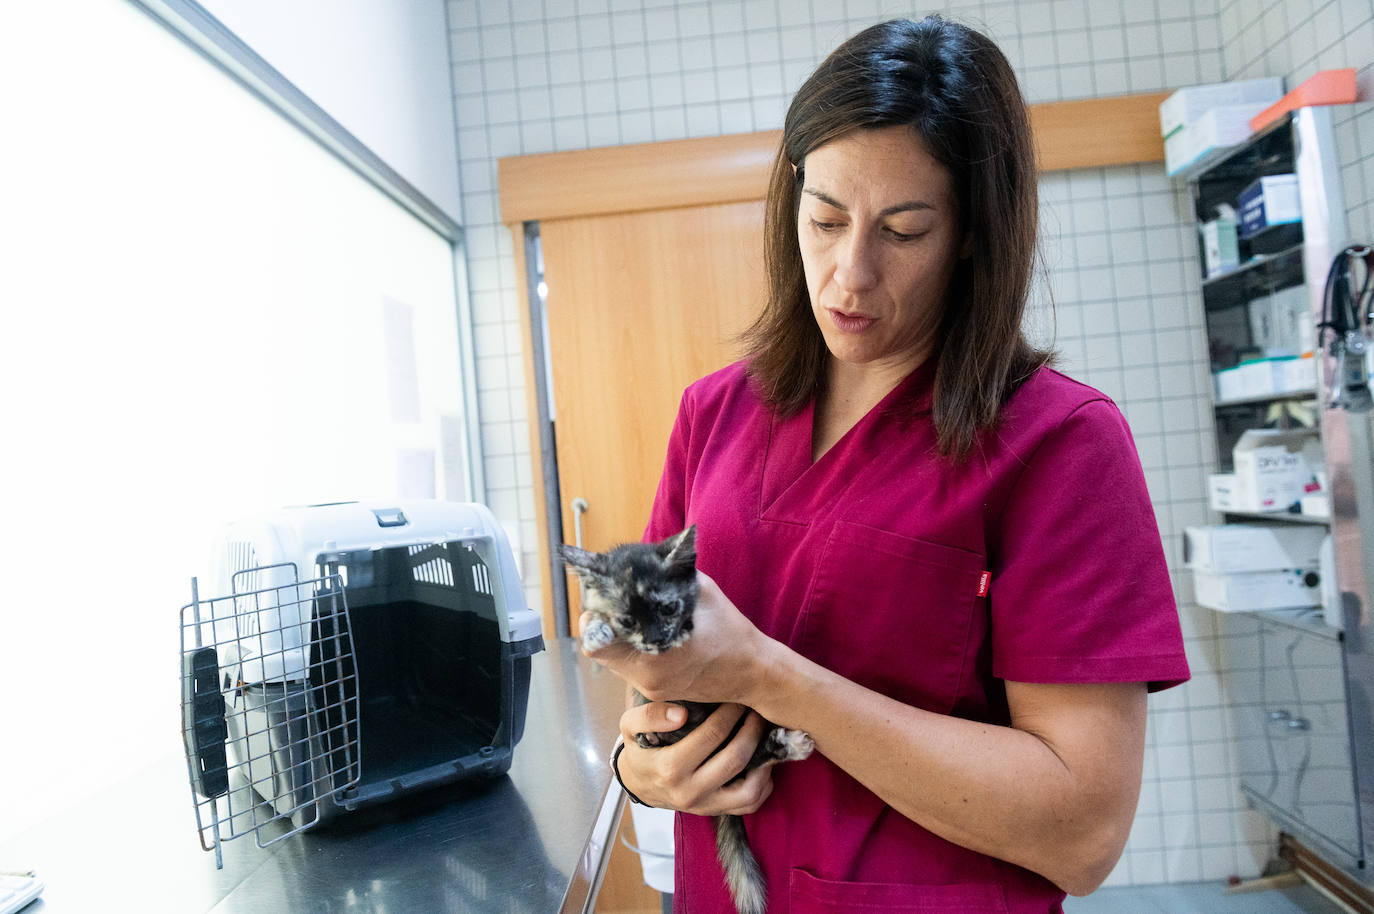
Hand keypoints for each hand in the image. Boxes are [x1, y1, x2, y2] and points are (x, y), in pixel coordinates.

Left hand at [580, 571, 767, 704]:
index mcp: (652, 656)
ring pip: (613, 659)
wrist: (754, 672)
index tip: (602, 599)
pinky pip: (630, 667)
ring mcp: (650, 688)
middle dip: (603, 623)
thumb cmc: (731, 631)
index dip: (594, 618)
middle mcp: (646, 677)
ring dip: (616, 636)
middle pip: (600, 650)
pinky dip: (630, 648)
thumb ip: (668, 576)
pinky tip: (647, 631)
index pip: (597, 642)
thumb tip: (641, 558)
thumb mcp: (701, 592)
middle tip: (613, 602)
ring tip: (631, 614)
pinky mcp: (657, 692)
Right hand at [616, 700, 774, 814]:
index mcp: (669, 768)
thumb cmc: (640, 749)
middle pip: (736, 758)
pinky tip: (761, 760)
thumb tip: (680, 713)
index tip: (737, 694)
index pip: (712, 734)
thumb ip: (649, 715)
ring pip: (750, 789)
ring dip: (763, 759)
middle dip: (752, 728)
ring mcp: (706, 806)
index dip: (731, 711)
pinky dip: (763, 783)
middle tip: (756, 709)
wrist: (638, 783)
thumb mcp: (630, 726)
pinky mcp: (717, 812)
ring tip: (762, 735)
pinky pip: (751, 803)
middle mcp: (690, 791)